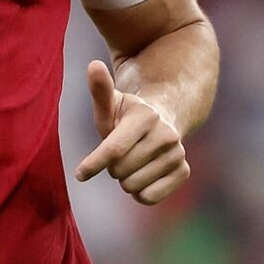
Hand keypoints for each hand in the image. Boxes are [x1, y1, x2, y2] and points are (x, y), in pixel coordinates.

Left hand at [73, 61, 188, 204]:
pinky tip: (143, 176)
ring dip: (125, 179)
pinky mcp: (183, 171)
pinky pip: (149, 198)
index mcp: (144, 117)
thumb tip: (93, 65)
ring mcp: (177, 153)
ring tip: (132, 162)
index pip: (113, 149)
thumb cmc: (127, 116)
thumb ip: (100, 90)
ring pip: (133, 186)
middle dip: (112, 167)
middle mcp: (165, 134)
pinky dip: (140, 193)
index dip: (94, 164)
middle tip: (119, 154)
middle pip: (120, 170)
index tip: (80, 175)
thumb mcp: (112, 103)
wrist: (163, 121)